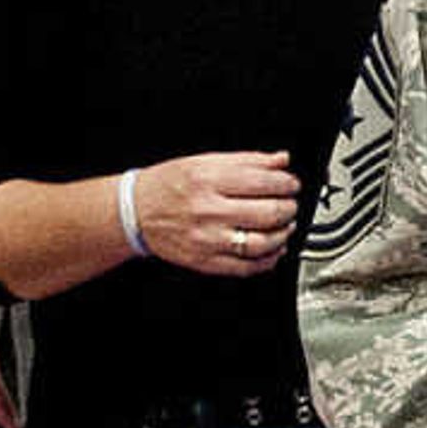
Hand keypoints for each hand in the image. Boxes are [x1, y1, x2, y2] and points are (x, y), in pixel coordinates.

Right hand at [136, 150, 301, 277]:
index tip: (291, 184)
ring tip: (284, 226)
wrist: (135, 211)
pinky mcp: (205, 262)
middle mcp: (208, 211)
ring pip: (262, 243)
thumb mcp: (204, 162)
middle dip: (289, 208)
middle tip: (289, 204)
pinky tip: (272, 249)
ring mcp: (207, 239)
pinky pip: (247, 267)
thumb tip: (281, 160)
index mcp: (208, 181)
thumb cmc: (168, 185)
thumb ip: (247, 160)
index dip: (288, 183)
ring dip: (283, 235)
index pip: (264, 182)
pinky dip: (269, 259)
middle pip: (268, 213)